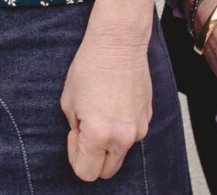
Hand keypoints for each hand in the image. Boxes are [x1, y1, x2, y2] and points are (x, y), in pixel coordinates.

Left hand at [58, 13, 152, 180]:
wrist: (119, 43)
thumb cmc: (90, 67)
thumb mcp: (69, 102)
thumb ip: (75, 131)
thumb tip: (82, 143)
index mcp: (99, 134)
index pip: (86, 172)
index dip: (75, 157)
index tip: (73, 136)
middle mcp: (123, 137)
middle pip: (106, 171)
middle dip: (92, 158)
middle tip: (84, 130)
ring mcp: (139, 129)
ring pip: (120, 154)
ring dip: (107, 144)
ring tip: (99, 113)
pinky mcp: (148, 119)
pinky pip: (131, 136)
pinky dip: (120, 130)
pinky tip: (113, 105)